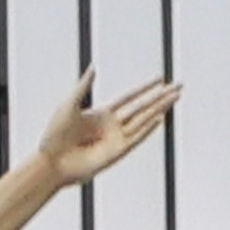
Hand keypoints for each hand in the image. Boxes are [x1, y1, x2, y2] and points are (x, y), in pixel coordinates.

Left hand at [31, 70, 182, 186]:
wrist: (51, 162)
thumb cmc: (54, 135)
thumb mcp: (69, 105)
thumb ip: (83, 86)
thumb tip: (93, 67)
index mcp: (102, 114)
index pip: (130, 98)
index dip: (145, 88)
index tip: (160, 78)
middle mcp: (112, 126)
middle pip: (142, 107)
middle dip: (160, 97)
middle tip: (178, 87)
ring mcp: (116, 139)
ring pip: (143, 120)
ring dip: (159, 109)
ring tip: (175, 97)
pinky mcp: (116, 152)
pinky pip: (136, 138)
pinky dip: (148, 128)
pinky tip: (160, 118)